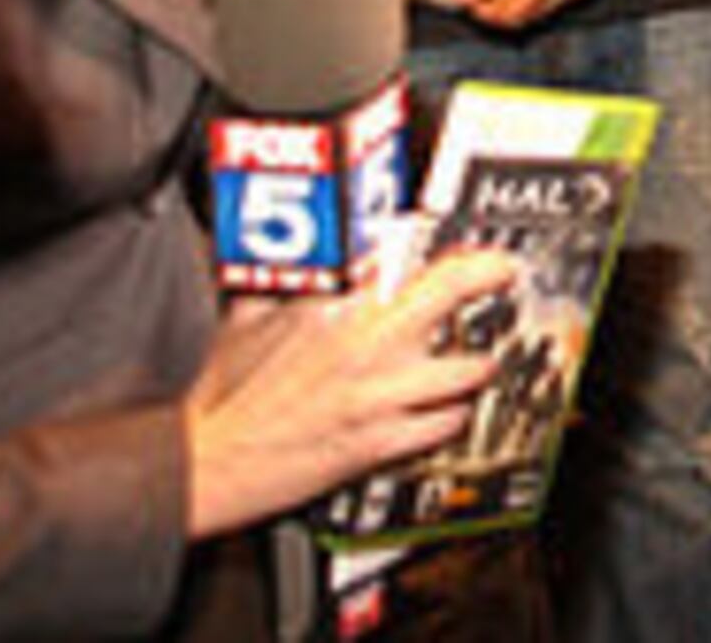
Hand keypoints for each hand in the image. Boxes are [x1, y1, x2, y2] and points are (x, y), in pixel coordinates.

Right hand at [183, 247, 518, 536]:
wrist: (206, 464)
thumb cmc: (222, 396)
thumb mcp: (247, 316)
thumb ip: (288, 283)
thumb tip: (310, 256)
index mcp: (332, 305)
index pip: (408, 256)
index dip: (449, 247)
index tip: (472, 246)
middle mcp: (364, 344)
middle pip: (454, 292)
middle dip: (490, 277)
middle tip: (504, 275)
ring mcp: (378, 395)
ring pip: (467, 367)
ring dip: (478, 360)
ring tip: (478, 356)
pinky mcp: (379, 443)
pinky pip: (444, 424)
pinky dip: (453, 414)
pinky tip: (448, 408)